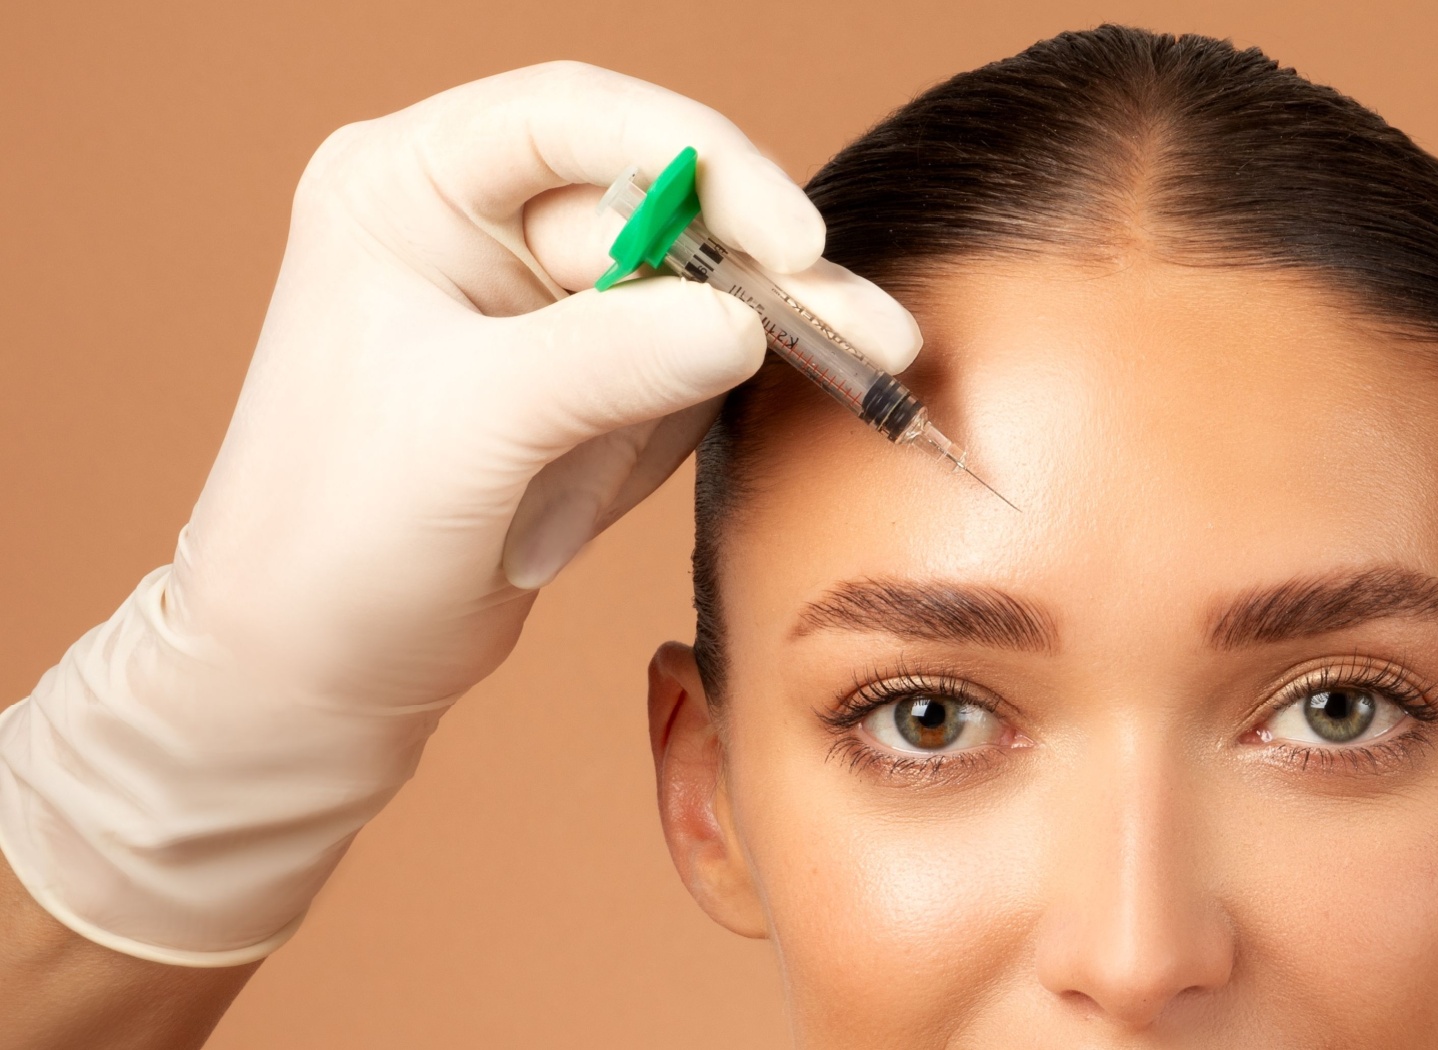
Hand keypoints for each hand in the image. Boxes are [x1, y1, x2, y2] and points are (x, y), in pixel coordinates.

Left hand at [0, 61, 919, 964]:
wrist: (311, 672)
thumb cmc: (334, 537)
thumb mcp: (468, 429)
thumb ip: (607, 358)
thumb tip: (744, 321)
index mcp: (405, 190)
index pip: (572, 123)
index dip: (696, 160)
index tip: (787, 236)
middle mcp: (472, 231)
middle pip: (652, 202)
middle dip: (757, 259)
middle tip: (855, 318)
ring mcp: (532, 313)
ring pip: (683, 283)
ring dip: (773, 321)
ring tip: (869, 351)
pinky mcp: (578, 388)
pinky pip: (679, 361)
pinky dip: (736, 381)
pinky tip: (803, 383)